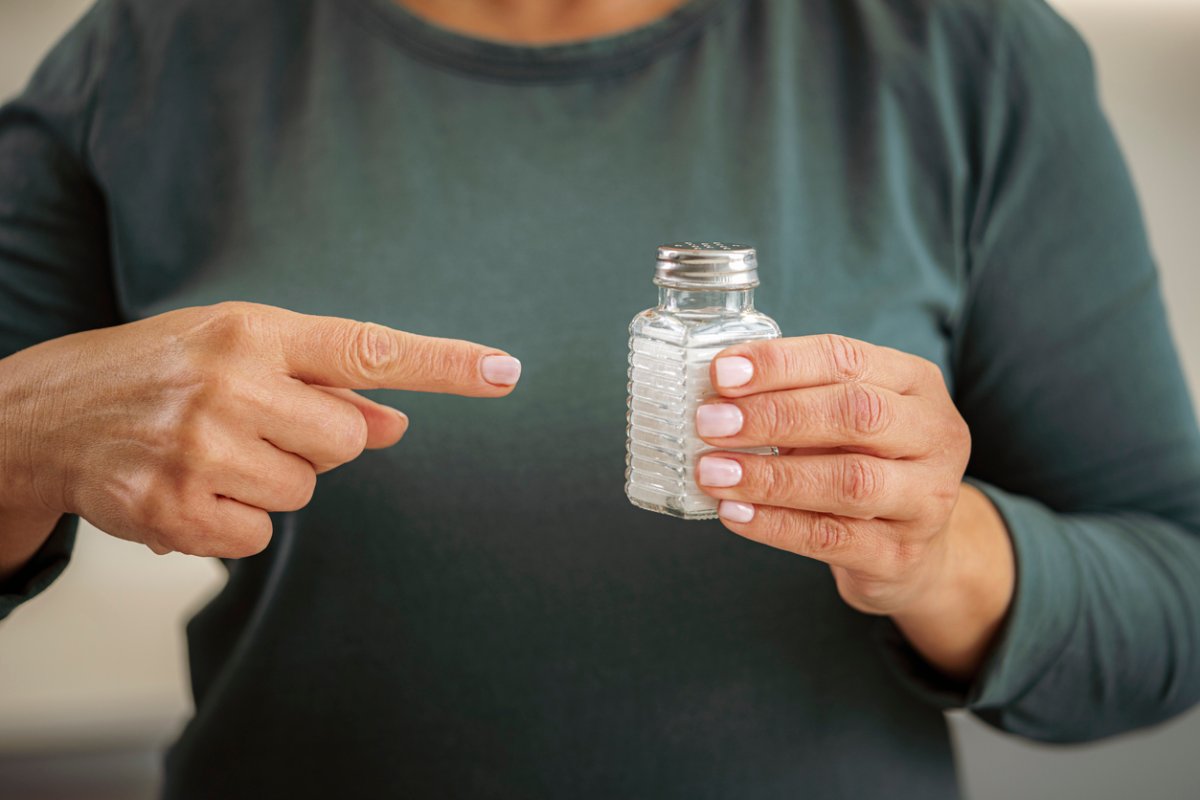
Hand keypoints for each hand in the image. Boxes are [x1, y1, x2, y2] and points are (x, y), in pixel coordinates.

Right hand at [0, 302, 520, 561]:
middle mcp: (229, 383)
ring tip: (215, 453)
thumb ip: (322, 383)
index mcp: (254, 332)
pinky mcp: (176, 510)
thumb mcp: (241, 352)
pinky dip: (233, 522)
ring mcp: (200, 449)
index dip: (444, 364)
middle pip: (347, 442)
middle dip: (317, 444)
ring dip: (272, 482)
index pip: (369, 348)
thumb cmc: (164, 371)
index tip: (506, 370)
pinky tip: (191, 489)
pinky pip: (257, 535)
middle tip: (258, 426)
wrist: (52, 413)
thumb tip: (395, 421)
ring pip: (304, 492)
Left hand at [694, 334, 1012, 678]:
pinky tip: (735, 512)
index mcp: (916, 384)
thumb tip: (716, 395)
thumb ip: (794, 398)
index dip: (780, 364)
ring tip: (713, 472)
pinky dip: (776, 524)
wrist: (913, 549)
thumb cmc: (866, 465)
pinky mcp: (901, 554)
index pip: (846, 360)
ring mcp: (926, 499)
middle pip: (857, 414)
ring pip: (849, 481)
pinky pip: (832, 537)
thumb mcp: (842, 419)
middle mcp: (934, 435)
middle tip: (711, 422)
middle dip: (775, 415)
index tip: (721, 373)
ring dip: (770, 475)